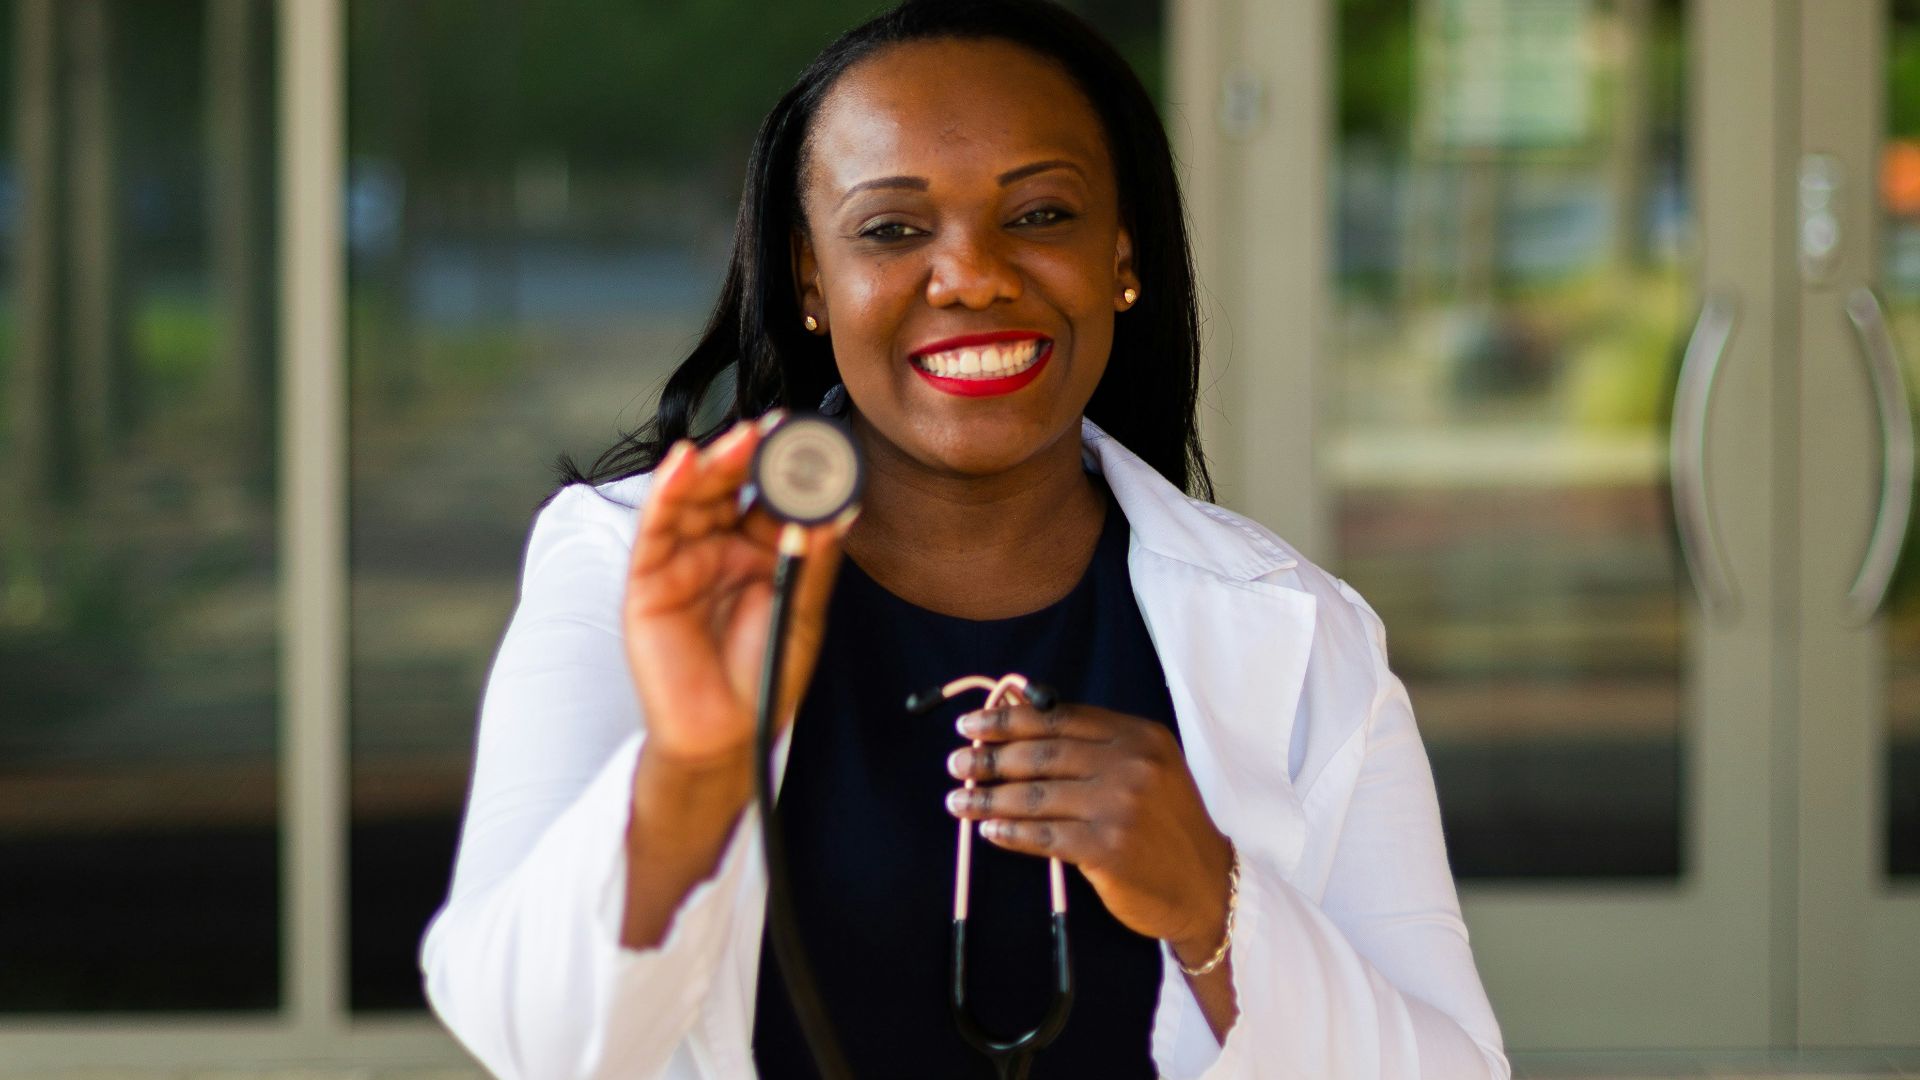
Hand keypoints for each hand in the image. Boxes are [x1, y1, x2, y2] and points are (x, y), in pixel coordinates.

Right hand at [623, 413, 850, 770]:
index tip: (812, 437)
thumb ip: (813, 559)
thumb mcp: (802, 610)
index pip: (771, 494)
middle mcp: (719, 545)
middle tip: (777, 429)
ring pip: (692, 497)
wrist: (728, 732)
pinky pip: (654, 529)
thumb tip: (840, 507)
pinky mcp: (647, 579)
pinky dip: (665, 492)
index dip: (788, 466)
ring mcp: (681, 559)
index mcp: (760, 548)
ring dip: (712, 464)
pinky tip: (681, 464)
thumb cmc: (766, 674)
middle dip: (751, 454)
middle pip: (730, 486)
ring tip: (740, 441)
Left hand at [943, 702, 1234, 962]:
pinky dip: (1011, 834)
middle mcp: (1132, 765)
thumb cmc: (1165, 825)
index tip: (972, 724)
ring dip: (988, 798)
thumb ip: (1091, 742)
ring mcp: (1120, 807)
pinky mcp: (1109, 849)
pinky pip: (1045, 837)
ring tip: (958, 800)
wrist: (1206, 887)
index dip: (1009, 720)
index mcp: (1138, 736)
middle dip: (990, 757)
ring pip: (1036, 796)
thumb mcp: (1145, 768)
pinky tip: (988, 831)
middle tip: (957, 763)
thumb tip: (1019, 709)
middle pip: (1042, 754)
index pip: (1060, 719)